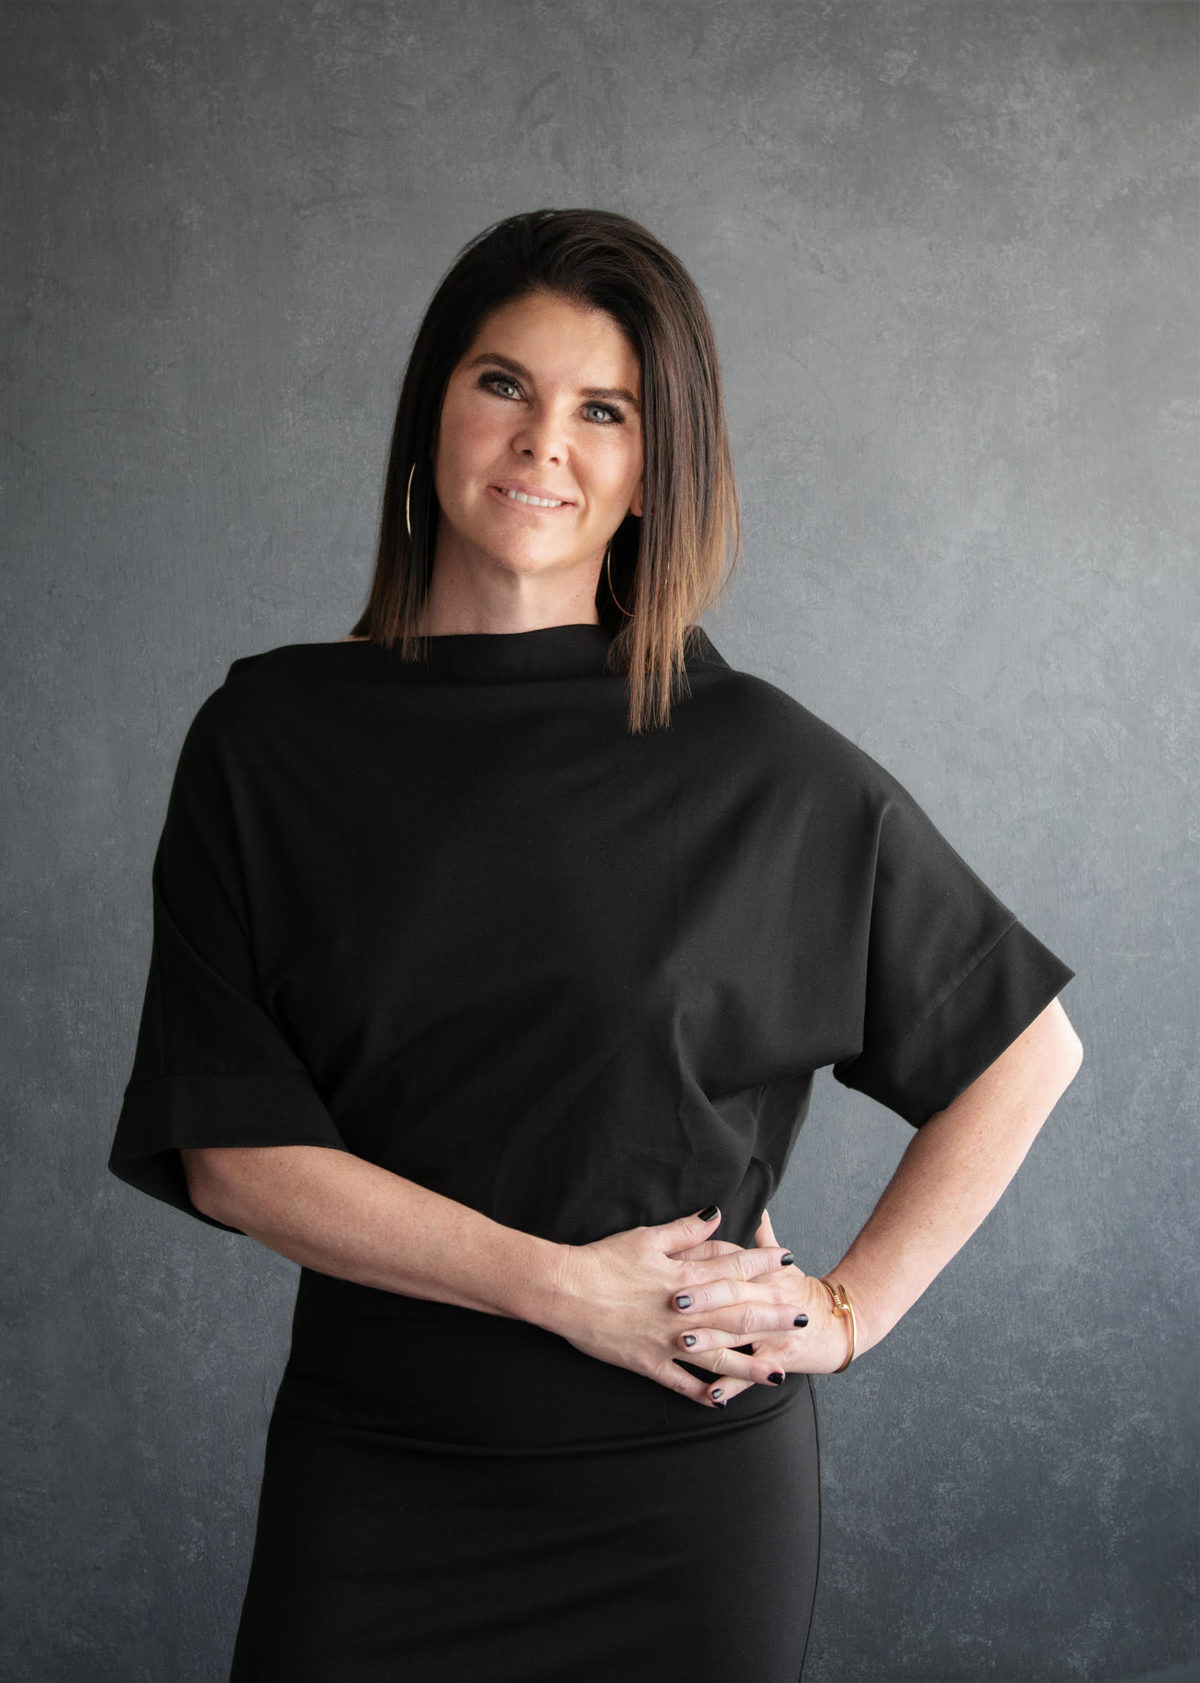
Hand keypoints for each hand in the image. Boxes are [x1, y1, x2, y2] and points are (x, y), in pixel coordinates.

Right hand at [546, 1206, 795, 1408]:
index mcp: (684, 1276)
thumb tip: (718, 1215)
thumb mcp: (647, 1237)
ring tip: (778, 1372)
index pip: (733, 1268)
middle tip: (804, 1319)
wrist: (566, 1290)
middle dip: (773, 1317)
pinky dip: (701, 1393)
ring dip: (750, 1364)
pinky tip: (722, 1402)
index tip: (789, 1261)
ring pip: (718, 1356)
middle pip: (737, 1314)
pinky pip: (680, 1382)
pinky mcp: (648, 1363)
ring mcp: (668, 1341)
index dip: (763, 1264)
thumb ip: (687, 1230)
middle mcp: (683, 1311)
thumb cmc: (604, 1259)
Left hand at [667, 1207, 852, 1404]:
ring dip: (710, 1341)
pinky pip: (750, 1376)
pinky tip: (709, 1395)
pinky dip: (731, 1386)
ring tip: (682, 1343)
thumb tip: (758, 1209)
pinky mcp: (776, 1360)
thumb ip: (764, 1238)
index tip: (676, 1260)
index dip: (704, 1261)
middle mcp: (767, 1301)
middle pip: (733, 1297)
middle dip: (703, 1300)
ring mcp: (772, 1333)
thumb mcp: (783, 1266)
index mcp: (764, 1275)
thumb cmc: (804, 1292)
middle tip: (673, 1301)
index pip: (731, 1263)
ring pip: (738, 1337)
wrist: (841, 1325)